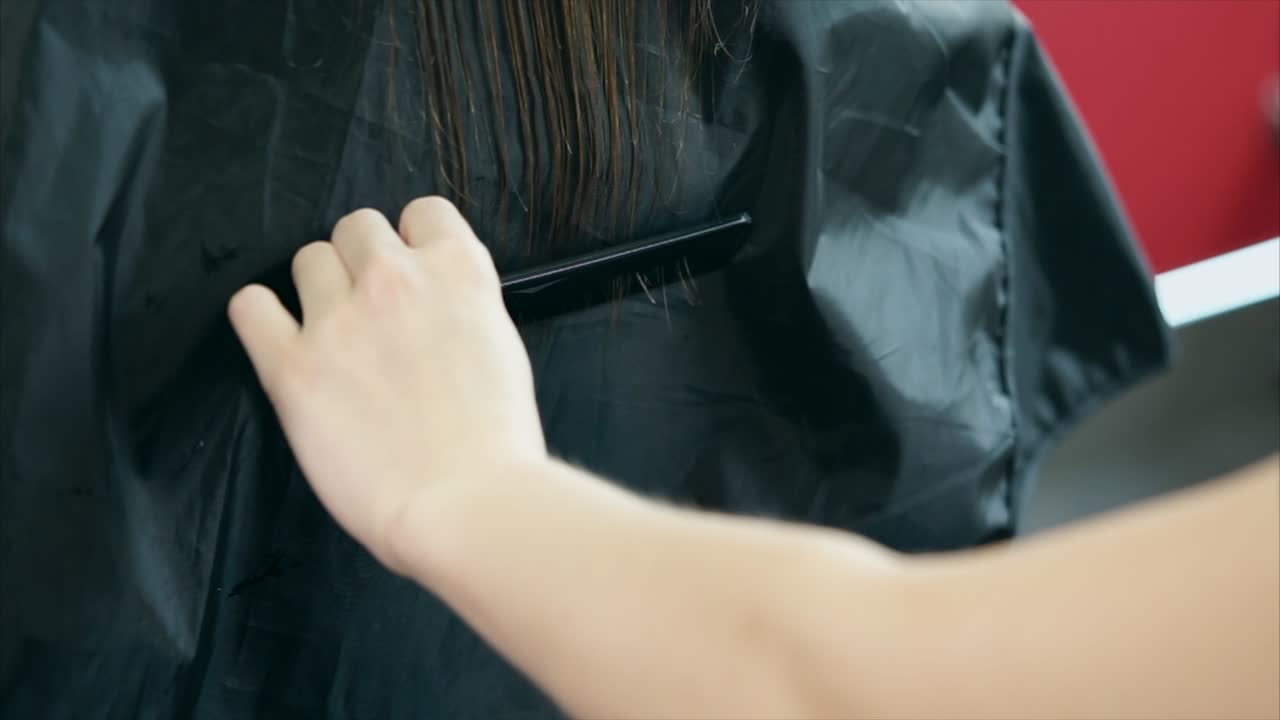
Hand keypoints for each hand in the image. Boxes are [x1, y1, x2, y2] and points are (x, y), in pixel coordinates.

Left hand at [228, 197, 546, 570]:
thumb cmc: (496, 442)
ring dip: (319, 288)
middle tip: (371, 310)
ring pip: (308, 258)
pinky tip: (279, 339)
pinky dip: (260, 316)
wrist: (467, 502)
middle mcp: (396, 278)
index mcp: (460, 270)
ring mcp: (340, 319)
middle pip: (357, 227)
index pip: (422, 213)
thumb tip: (435, 304)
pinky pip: (251, 307)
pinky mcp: (293, 366)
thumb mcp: (501, 347)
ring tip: (333, 334)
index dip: (414, 243)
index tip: (413, 275)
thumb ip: (462, 307)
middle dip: (362, 261)